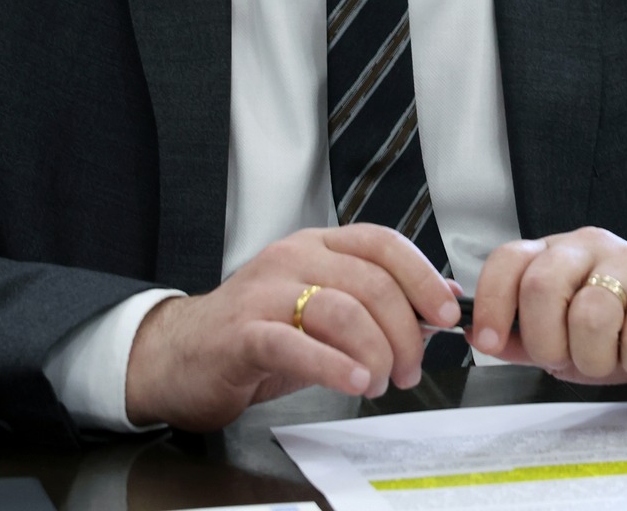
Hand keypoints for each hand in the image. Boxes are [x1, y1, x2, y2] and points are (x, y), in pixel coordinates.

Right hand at [123, 223, 462, 429]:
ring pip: (342, 312)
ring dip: (375, 354)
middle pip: (371, 283)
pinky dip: (335, 366)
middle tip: (409, 369)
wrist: (179, 356)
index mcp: (316, 246)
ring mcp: (264, 292)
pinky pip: (297, 344)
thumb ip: (376, 303)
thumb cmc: (254, 334)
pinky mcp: (242, 333)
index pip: (382, 243)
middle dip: (404, 332)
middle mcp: (292, 259)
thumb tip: (440, 300)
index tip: (447, 313)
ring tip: (379, 382)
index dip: (422, 276)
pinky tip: (354, 383)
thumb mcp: (321, 311)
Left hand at [469, 227, 626, 381]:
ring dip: (595, 358)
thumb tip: (483, 338)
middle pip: (542, 285)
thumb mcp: (566, 334)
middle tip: (565, 359)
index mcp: (557, 254)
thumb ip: (524, 337)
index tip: (488, 340)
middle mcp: (590, 248)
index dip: (491, 302)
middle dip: (546, 341)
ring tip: (609, 358)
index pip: (508, 261)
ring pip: (590, 313)